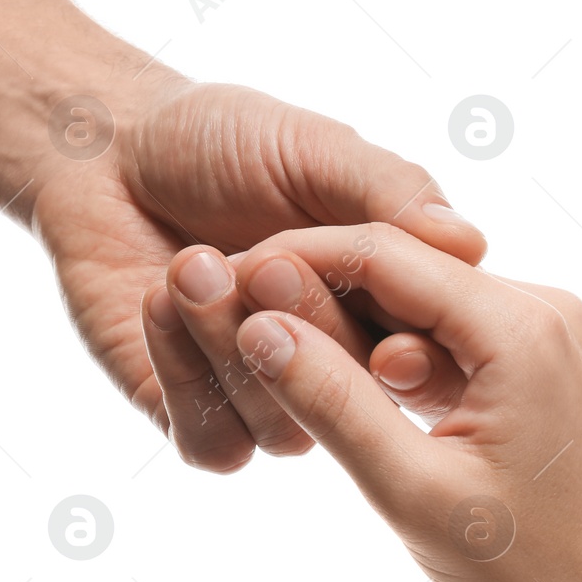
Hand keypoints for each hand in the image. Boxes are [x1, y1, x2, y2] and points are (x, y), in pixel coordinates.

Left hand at [32, 81, 486, 472]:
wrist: (110, 150)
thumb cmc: (223, 138)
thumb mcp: (317, 149)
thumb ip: (390, 190)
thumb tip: (470, 244)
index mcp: (384, 303)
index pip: (426, 352)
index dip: (413, 349)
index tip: (385, 325)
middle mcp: (335, 364)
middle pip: (357, 399)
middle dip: (309, 331)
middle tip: (260, 261)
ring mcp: (266, 398)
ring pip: (286, 428)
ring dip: (233, 344)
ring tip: (192, 260)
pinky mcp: (194, 419)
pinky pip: (215, 443)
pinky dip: (186, 374)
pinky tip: (158, 298)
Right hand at [213, 223, 581, 581]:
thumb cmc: (525, 573)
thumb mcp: (410, 491)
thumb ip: (331, 401)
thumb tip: (256, 325)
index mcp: (521, 326)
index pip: (384, 252)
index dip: (294, 259)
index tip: (225, 279)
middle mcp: (540, 306)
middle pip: (400, 264)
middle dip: (313, 287)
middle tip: (233, 316)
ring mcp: (538, 329)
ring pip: (413, 296)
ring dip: (344, 320)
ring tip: (267, 348)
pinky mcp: (526, 357)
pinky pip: (436, 329)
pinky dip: (380, 350)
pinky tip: (331, 381)